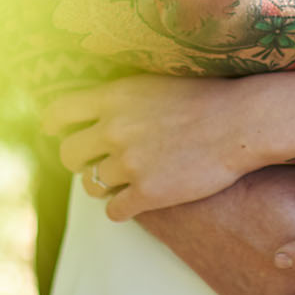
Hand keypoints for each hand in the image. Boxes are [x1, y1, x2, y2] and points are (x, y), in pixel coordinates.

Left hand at [41, 73, 250, 218]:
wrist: (240, 122)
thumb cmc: (204, 98)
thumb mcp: (153, 83)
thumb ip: (121, 97)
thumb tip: (97, 106)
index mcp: (114, 96)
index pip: (59, 112)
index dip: (54, 124)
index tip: (56, 131)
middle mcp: (114, 128)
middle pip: (69, 153)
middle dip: (78, 160)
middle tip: (93, 161)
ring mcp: (130, 162)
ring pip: (91, 184)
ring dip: (100, 184)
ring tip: (119, 180)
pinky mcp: (147, 193)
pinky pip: (114, 211)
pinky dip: (121, 208)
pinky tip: (135, 200)